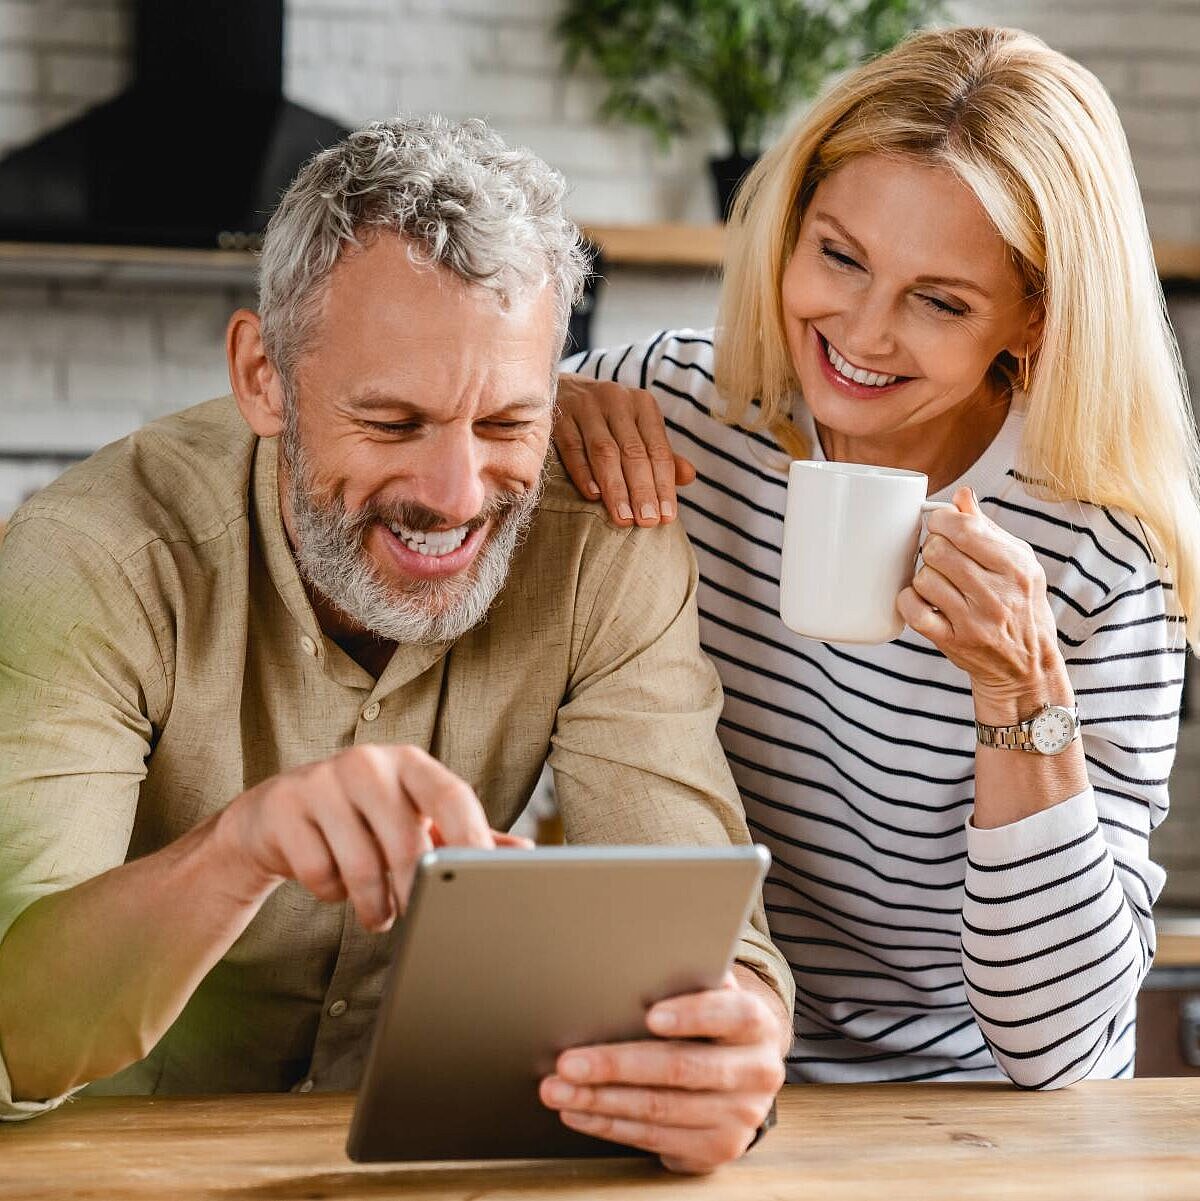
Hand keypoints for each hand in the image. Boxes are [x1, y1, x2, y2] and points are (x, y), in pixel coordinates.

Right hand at [212, 745, 527, 932]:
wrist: (277, 816)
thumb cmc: (362, 819)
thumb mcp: (413, 818)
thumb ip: (462, 834)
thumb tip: (523, 851)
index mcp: (410, 763)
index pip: (451, 795)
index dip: (472, 838)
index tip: (482, 880)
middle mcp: (368, 763)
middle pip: (406, 841)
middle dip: (415, 891)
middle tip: (416, 916)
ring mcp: (321, 780)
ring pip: (360, 865)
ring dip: (374, 905)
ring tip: (380, 913)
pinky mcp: (284, 807)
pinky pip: (319, 873)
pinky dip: (330, 894)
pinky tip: (333, 884)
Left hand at [538, 972, 784, 1173]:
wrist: (744, 1073)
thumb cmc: (711, 1020)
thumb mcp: (711, 994)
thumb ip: (688, 980)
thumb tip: (633, 964)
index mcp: (757, 1024)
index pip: (731, 1015)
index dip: (692, 1015)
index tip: (651, 1015)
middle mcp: (756, 1072)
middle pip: (681, 1068)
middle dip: (617, 1064)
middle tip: (568, 1062)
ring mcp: (739, 1117)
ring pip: (660, 1108)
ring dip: (601, 1099)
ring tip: (558, 1089)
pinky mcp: (716, 1148)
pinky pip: (654, 1138)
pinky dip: (609, 1124)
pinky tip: (579, 1112)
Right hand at [555, 373, 695, 526]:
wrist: (562, 389)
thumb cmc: (608, 418)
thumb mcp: (638, 429)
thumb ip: (660, 454)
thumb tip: (689, 477)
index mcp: (642, 405)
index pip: (658, 450)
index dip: (664, 485)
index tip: (666, 517)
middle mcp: (616, 401)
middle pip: (632, 452)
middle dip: (642, 490)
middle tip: (647, 521)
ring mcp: (585, 407)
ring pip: (604, 452)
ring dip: (615, 488)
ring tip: (623, 518)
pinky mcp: (559, 416)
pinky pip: (573, 448)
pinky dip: (583, 473)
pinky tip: (593, 496)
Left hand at [896, 487, 1067, 713]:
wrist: (1027, 666)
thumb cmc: (1021, 607)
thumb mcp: (1019, 565)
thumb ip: (988, 529)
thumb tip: (962, 495)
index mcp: (1016, 568)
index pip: (963, 528)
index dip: (941, 521)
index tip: (940, 525)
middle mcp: (997, 594)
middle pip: (937, 551)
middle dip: (933, 548)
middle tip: (941, 558)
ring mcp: (974, 621)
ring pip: (924, 578)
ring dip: (925, 577)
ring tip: (940, 583)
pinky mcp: (953, 642)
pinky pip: (913, 610)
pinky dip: (910, 601)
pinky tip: (923, 600)